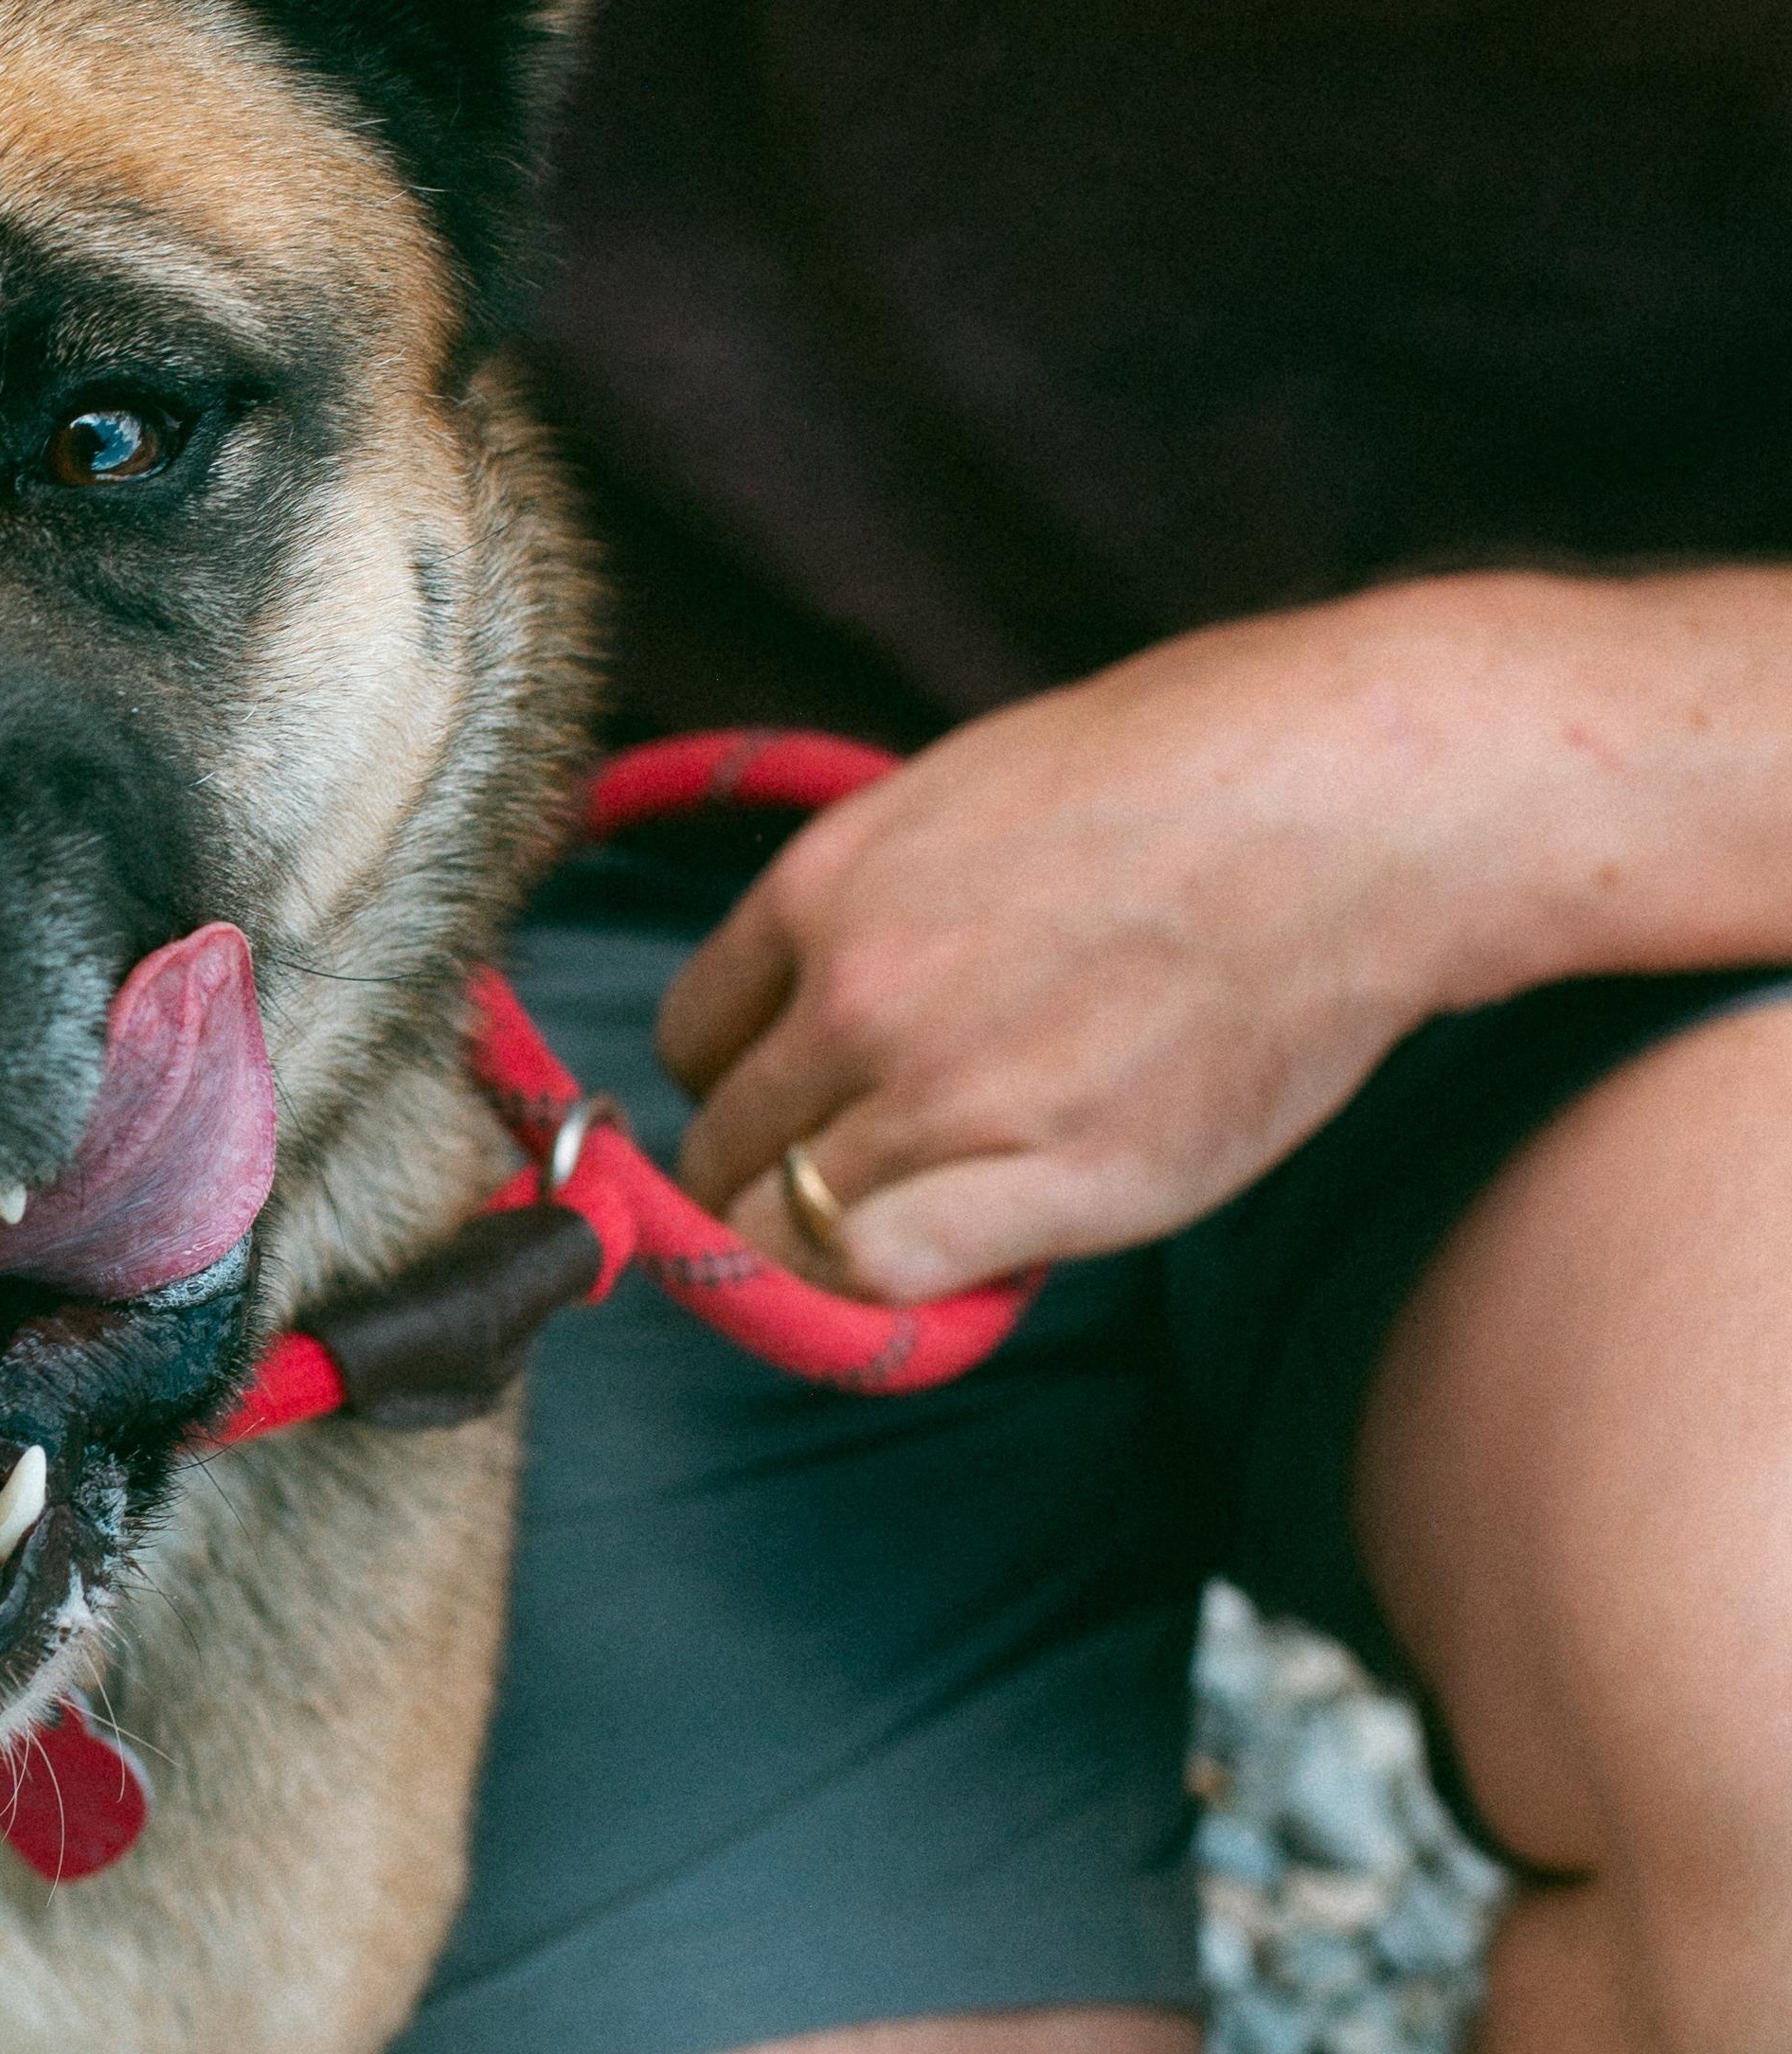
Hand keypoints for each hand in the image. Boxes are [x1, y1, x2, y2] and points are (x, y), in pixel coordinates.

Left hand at [653, 590, 1550, 1301]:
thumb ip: (878, 902)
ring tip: (904, 1219)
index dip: (734, 1081)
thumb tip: (824, 992)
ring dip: (822, 1240)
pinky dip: (894, 1283)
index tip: (784, 1099)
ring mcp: (954, 1095)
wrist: (1361, 803)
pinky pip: (887, 1274)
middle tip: (846, 1177)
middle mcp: (861, 996)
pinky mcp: (1067, 1181)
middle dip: (763, 1173)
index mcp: (827, 887)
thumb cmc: (1193, 770)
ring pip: (783, 1225)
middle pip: (724, 1145)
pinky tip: (952, 1256)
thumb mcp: (969, 792)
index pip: (692, 1036)